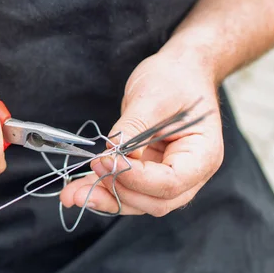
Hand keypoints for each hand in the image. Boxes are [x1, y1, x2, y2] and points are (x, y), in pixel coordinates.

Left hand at [60, 50, 222, 215]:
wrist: (179, 71)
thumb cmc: (175, 79)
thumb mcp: (153, 97)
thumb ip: (133, 128)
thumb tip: (112, 152)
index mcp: (202, 154)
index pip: (170, 182)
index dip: (135, 178)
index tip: (105, 162)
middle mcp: (190, 173)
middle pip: (155, 201)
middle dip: (117, 195)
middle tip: (82, 186)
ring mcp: (168, 174)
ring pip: (138, 200)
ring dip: (104, 198)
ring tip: (71, 195)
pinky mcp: (147, 170)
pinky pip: (127, 187)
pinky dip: (103, 189)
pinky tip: (78, 189)